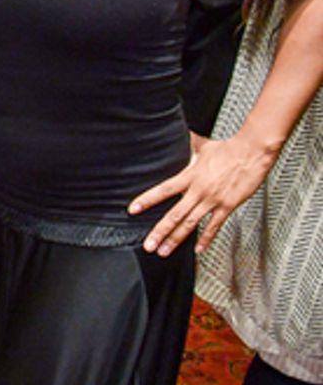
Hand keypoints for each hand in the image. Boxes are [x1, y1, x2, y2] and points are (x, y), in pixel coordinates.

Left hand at [130, 134, 275, 255]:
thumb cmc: (228, 148)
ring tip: (164, 251)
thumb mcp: (202, 145)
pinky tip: (198, 249)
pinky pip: (214, 226)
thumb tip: (178, 133)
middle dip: (160, 231)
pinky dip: (206, 239)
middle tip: (148, 246)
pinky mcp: (228, 206)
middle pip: (174, 214)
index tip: (132, 210)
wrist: (252, 152)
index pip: (163, 190)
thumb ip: (188, 144)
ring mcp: (213, 200)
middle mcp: (198, 190)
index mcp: (189, 176)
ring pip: (190, 224)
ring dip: (176, 239)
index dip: (147, 200)